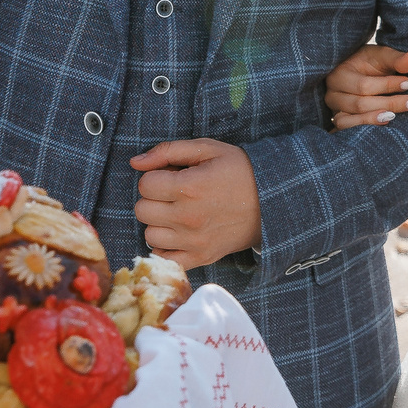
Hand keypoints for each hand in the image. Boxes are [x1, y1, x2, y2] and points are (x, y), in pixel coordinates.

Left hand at [129, 139, 260, 269]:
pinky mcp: (201, 257)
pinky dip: (165, 248)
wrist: (271, 201)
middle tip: (172, 194)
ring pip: (150, 235)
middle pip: (142, 210)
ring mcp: (194, 241)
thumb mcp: (208, 149)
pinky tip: (176, 234)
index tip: (171, 176)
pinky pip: (164, 258)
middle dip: (153, 199)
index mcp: (189, 187)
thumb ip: (168, 151)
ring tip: (176, 213)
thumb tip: (135, 162)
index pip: (145, 185)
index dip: (154, 177)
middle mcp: (188, 217)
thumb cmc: (239, 171)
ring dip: (158, 223)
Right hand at [324, 41, 407, 128]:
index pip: (365, 85)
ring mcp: (334, 110)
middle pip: (360, 104)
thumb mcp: (383, 56)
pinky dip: (363, 128)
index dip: (389, 85)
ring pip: (351, 119)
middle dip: (390, 103)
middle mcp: (332, 93)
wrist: (359, 75)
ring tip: (396, 116)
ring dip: (375, 119)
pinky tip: (384, 124)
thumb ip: (399, 58)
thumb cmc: (369, 64)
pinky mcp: (339, 122)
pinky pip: (347, 130)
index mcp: (339, 73)